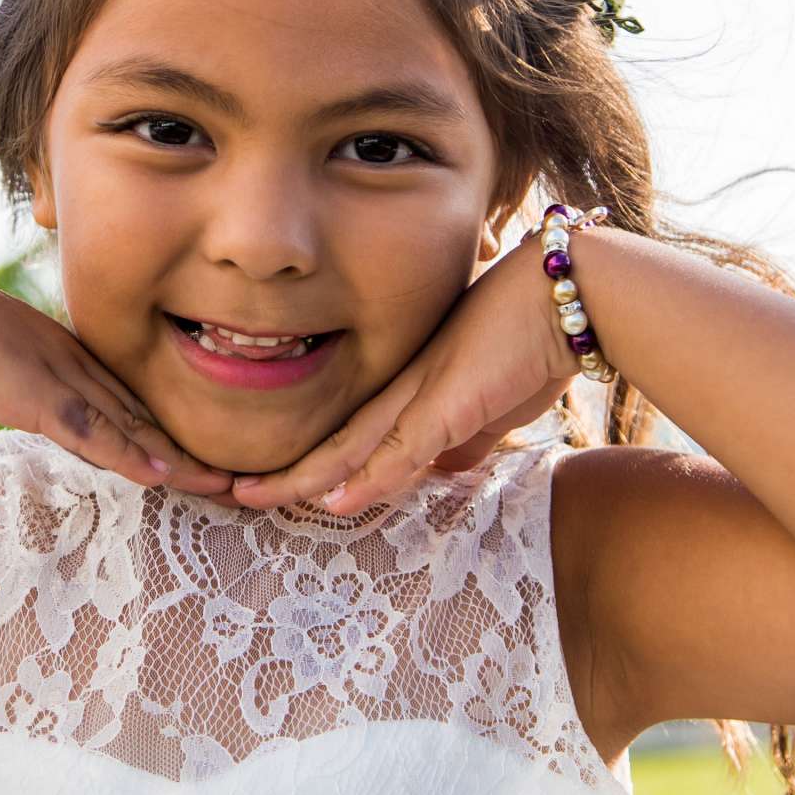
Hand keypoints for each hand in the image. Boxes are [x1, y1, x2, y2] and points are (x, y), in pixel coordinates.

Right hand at [0, 248, 234, 495]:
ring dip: (181, 458)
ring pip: (132, 422)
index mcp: (62, 349)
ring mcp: (53, 371)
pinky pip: (89, 429)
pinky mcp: (28, 390)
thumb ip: (15, 383)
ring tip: (228, 486)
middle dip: (195, 448)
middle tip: (243, 480)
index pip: (130, 396)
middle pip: (146, 410)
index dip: (171, 430)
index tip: (206, 460)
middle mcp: (70, 356)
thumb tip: (29, 406)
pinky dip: (129, 453)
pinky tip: (166, 475)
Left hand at [229, 235, 576, 516]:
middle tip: (226, 488)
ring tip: (247, 496)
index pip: (345, 433)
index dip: (306, 462)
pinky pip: (399, 448)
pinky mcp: (449, 402)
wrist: (569, 294)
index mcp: (409, 386)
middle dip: (278, 470)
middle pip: (328, 440)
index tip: (268, 483)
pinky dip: (365, 478)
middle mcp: (402, 387)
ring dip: (297, 478)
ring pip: (346, 445)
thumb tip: (441, 469)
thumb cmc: (535, 342)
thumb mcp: (490, 404)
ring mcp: (420, 392)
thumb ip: (460, 436)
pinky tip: (331, 500)